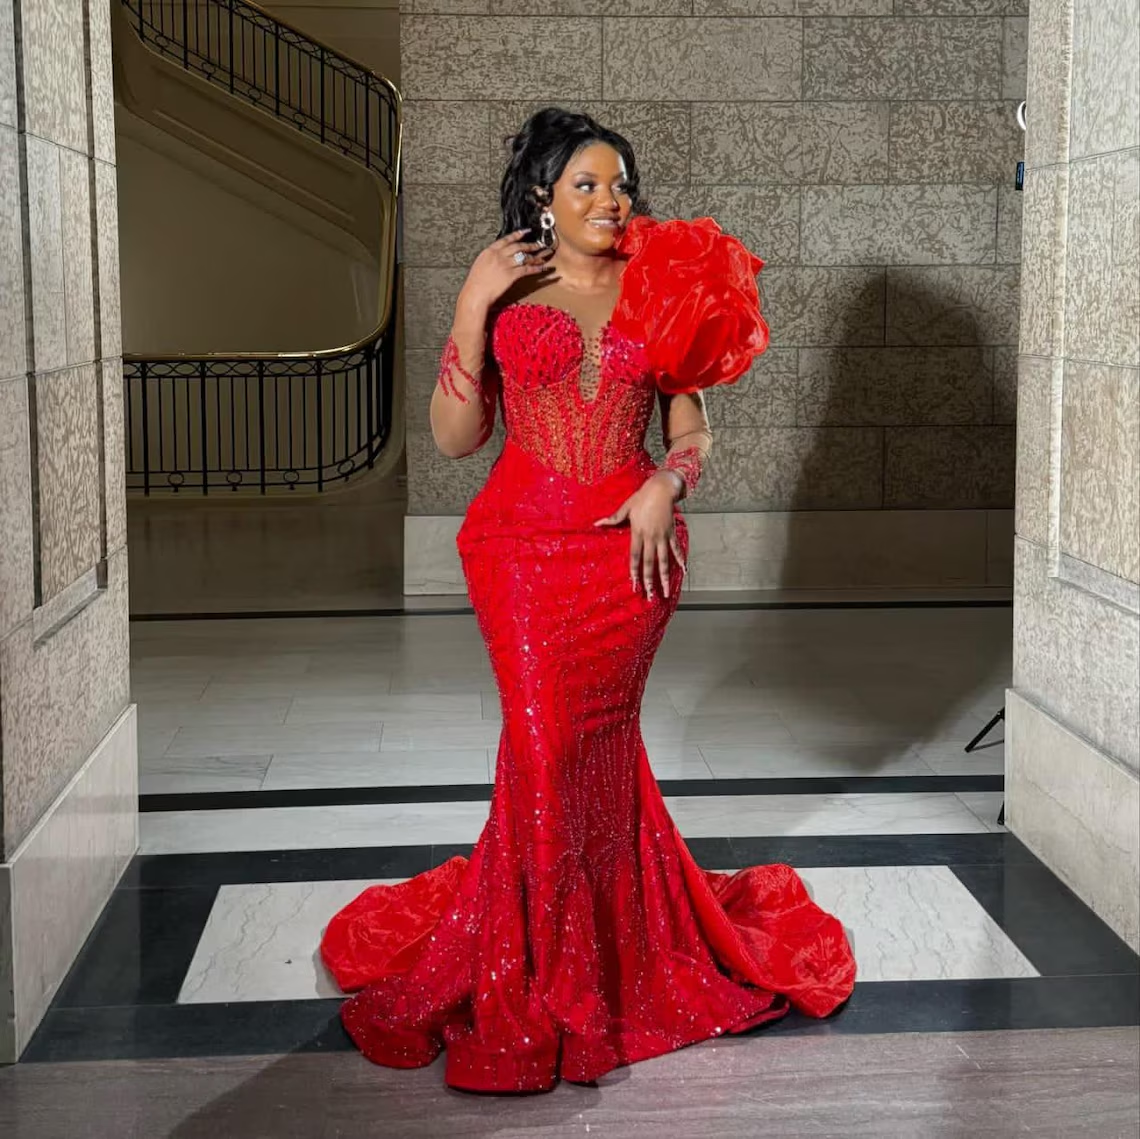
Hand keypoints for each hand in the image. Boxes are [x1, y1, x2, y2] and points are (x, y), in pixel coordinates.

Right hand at [457, 230, 553, 314]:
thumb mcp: (480, 264)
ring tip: (542, 256)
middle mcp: (499, 255)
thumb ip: (490, 258)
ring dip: (535, 257)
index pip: (506, 239)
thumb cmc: (475, 283)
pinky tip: (541, 268)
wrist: (476, 293)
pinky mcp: (511, 275)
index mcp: (490, 251)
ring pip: (524, 257)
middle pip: (518, 247)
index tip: (526, 232)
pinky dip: (535, 268)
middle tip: (538, 244)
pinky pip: (526, 269)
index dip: (517, 235)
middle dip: (530, 245)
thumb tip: (498, 256)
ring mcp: (505, 264)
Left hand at [594, 472, 685, 599]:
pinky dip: (681, 560)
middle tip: (650, 595)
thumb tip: (597, 524)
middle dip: (649, 580)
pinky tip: (684, 571)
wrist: (661, 488)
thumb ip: (613, 518)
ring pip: (664, 561)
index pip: (635, 556)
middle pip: (649, 563)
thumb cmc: (642, 497)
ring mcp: (663, 536)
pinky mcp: (671, 533)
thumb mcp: (626, 507)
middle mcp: (651, 537)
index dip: (634, 571)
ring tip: (665, 591)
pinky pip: (676, 549)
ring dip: (665, 577)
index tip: (635, 584)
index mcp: (638, 532)